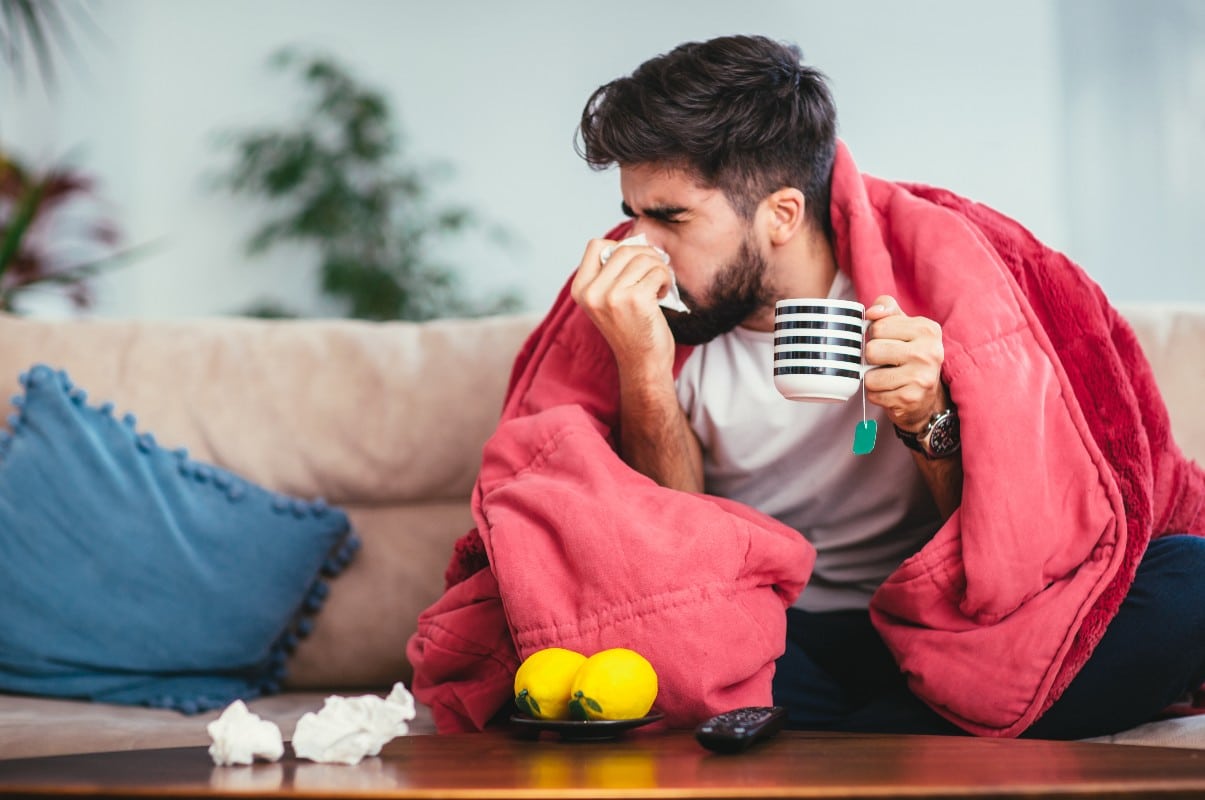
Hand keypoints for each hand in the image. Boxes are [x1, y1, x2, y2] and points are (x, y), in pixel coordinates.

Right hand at [570, 238, 676, 381]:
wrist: (642, 363)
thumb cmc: (630, 329)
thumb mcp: (608, 299)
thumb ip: (612, 273)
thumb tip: (635, 242)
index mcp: (581, 289)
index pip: (596, 245)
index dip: (619, 248)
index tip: (632, 265)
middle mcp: (592, 292)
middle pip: (624, 248)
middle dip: (646, 256)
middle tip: (654, 273)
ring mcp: (612, 296)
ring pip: (643, 258)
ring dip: (658, 268)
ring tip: (659, 285)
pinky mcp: (635, 300)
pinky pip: (657, 272)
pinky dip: (665, 280)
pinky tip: (663, 294)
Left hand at [863, 295, 946, 431]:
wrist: (927, 396)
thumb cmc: (910, 355)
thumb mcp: (904, 326)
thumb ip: (887, 308)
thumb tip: (871, 312)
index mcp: (927, 329)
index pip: (878, 327)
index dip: (875, 335)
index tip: (888, 341)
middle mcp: (929, 352)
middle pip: (872, 350)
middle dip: (872, 357)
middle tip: (886, 361)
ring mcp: (921, 377)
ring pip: (869, 376)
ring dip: (873, 378)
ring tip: (888, 376)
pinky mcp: (910, 399)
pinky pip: (873, 395)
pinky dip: (876, 394)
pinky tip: (891, 391)